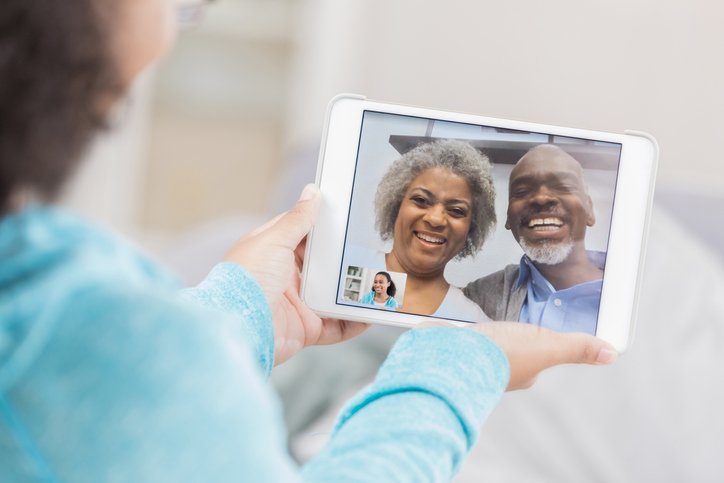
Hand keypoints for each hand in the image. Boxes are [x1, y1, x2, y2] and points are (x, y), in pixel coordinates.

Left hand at [224, 184, 367, 364]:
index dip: (324, 225)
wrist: (238, 329)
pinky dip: (354, 321)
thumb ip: (298, 219)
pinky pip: (337, 326)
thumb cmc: (246, 280)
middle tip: (373, 247)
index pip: (302, 233)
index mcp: (272, 252)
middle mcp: (285, 277)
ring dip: (354, 289)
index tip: (349, 215)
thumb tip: (312, 192)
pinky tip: (372, 313)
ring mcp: (297, 304)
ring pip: (333, 294)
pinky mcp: (307, 329)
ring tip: (380, 279)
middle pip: (322, 264)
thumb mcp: (274, 240)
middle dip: (345, 259)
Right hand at [419, 321, 616, 389]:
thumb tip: (610, 354)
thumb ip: (575, 348)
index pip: (538, 357)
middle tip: (511, 322)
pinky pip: (465, 339)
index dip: (540, 341)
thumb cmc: (496, 356)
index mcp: (523, 372)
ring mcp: (476, 359)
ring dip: (487, 334)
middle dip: (511, 336)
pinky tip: (463, 324)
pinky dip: (466, 332)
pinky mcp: (455, 349)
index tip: (537, 330)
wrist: (449, 355)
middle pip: (512, 350)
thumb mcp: (545, 346)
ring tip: (486, 323)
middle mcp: (500, 369)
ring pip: (488, 345)